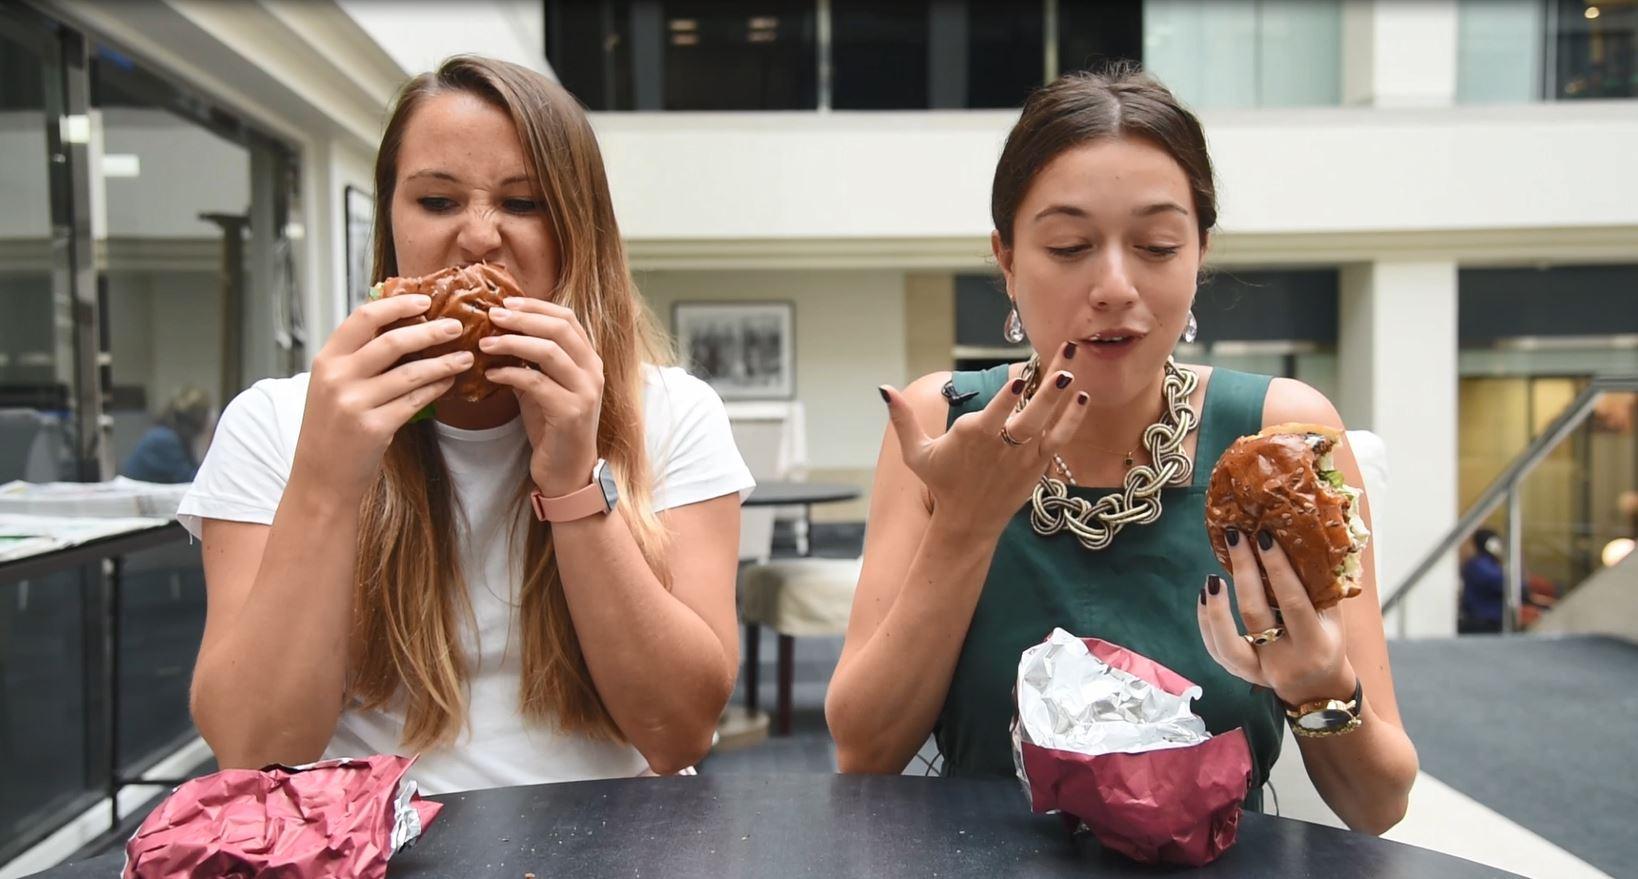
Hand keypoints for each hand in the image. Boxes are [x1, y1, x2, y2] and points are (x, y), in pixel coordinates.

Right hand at [293, 294, 472, 498]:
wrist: (320, 477)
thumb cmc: (331, 427)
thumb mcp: (331, 385)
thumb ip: (357, 357)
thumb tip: (400, 325)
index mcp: (326, 360)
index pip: (364, 318)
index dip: (397, 305)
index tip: (424, 300)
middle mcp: (337, 378)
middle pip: (392, 342)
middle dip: (430, 331)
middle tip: (456, 326)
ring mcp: (355, 403)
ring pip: (411, 373)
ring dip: (443, 362)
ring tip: (465, 357)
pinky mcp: (374, 428)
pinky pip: (415, 400)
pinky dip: (436, 388)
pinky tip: (450, 381)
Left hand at [479, 297, 604, 495]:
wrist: (567, 470)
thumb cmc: (552, 427)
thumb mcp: (541, 387)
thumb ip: (529, 362)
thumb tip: (497, 334)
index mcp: (589, 360)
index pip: (567, 318)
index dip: (536, 306)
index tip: (505, 302)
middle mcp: (593, 371)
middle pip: (559, 328)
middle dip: (522, 318)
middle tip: (491, 315)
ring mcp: (585, 391)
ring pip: (549, 351)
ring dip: (512, 343)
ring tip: (485, 343)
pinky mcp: (571, 412)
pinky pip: (536, 382)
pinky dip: (509, 374)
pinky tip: (490, 375)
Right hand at [879, 342, 1089, 538]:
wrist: (968, 522)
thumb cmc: (942, 482)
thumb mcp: (916, 453)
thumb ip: (903, 420)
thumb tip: (883, 388)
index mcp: (973, 437)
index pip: (994, 412)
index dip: (1008, 395)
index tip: (1020, 376)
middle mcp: (1002, 446)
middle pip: (1030, 413)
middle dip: (1048, 385)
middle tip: (1064, 358)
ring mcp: (1024, 456)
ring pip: (1048, 422)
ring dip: (1062, 395)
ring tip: (1074, 367)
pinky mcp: (1038, 465)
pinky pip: (1059, 438)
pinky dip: (1071, 419)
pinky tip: (1082, 397)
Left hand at [1198, 528, 1356, 705]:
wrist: (1317, 688)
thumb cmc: (1327, 641)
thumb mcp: (1332, 617)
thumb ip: (1318, 587)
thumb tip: (1302, 539)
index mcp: (1314, 644)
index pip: (1292, 602)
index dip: (1277, 568)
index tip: (1264, 537)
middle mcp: (1284, 661)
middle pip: (1255, 615)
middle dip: (1243, 573)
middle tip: (1235, 538)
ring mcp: (1259, 671)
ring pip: (1228, 644)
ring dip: (1216, 608)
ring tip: (1211, 578)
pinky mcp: (1241, 674)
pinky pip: (1216, 650)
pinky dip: (1207, 622)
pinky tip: (1205, 596)